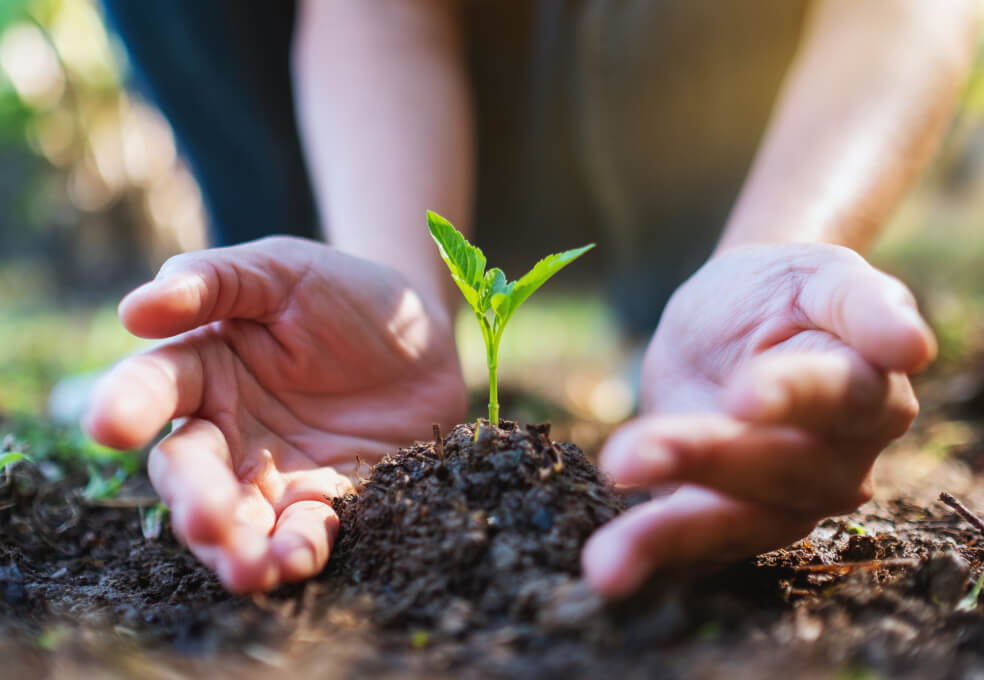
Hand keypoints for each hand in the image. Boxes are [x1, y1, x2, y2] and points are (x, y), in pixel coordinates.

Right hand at [84, 237, 466, 591]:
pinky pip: (303, 532)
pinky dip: (296, 550)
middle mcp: (228, 429)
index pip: (153, 387)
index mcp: (204, 367)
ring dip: (237, 548)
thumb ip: (214, 281)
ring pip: (238, 519)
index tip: (112, 426)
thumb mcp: (282, 270)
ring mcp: (275, 472)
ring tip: (248, 568)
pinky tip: (299, 560)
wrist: (422, 333)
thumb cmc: (345, 292)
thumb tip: (134, 310)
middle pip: (190, 472)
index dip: (129, 405)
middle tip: (206, 519)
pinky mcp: (326, 499)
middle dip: (193, 500)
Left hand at [582, 244, 934, 597]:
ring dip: (668, 534)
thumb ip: (862, 301)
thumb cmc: (783, 294)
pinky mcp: (725, 517)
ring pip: (734, 521)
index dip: (790, 397)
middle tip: (628, 456)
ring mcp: (781, 501)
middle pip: (775, 468)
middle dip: (702, 460)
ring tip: (608, 561)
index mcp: (866, 392)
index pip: (835, 397)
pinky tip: (609, 570)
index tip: (742, 398)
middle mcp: (834, 461)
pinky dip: (648, 555)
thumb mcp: (816, 275)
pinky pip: (692, 542)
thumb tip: (911, 345)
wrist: (730, 316)